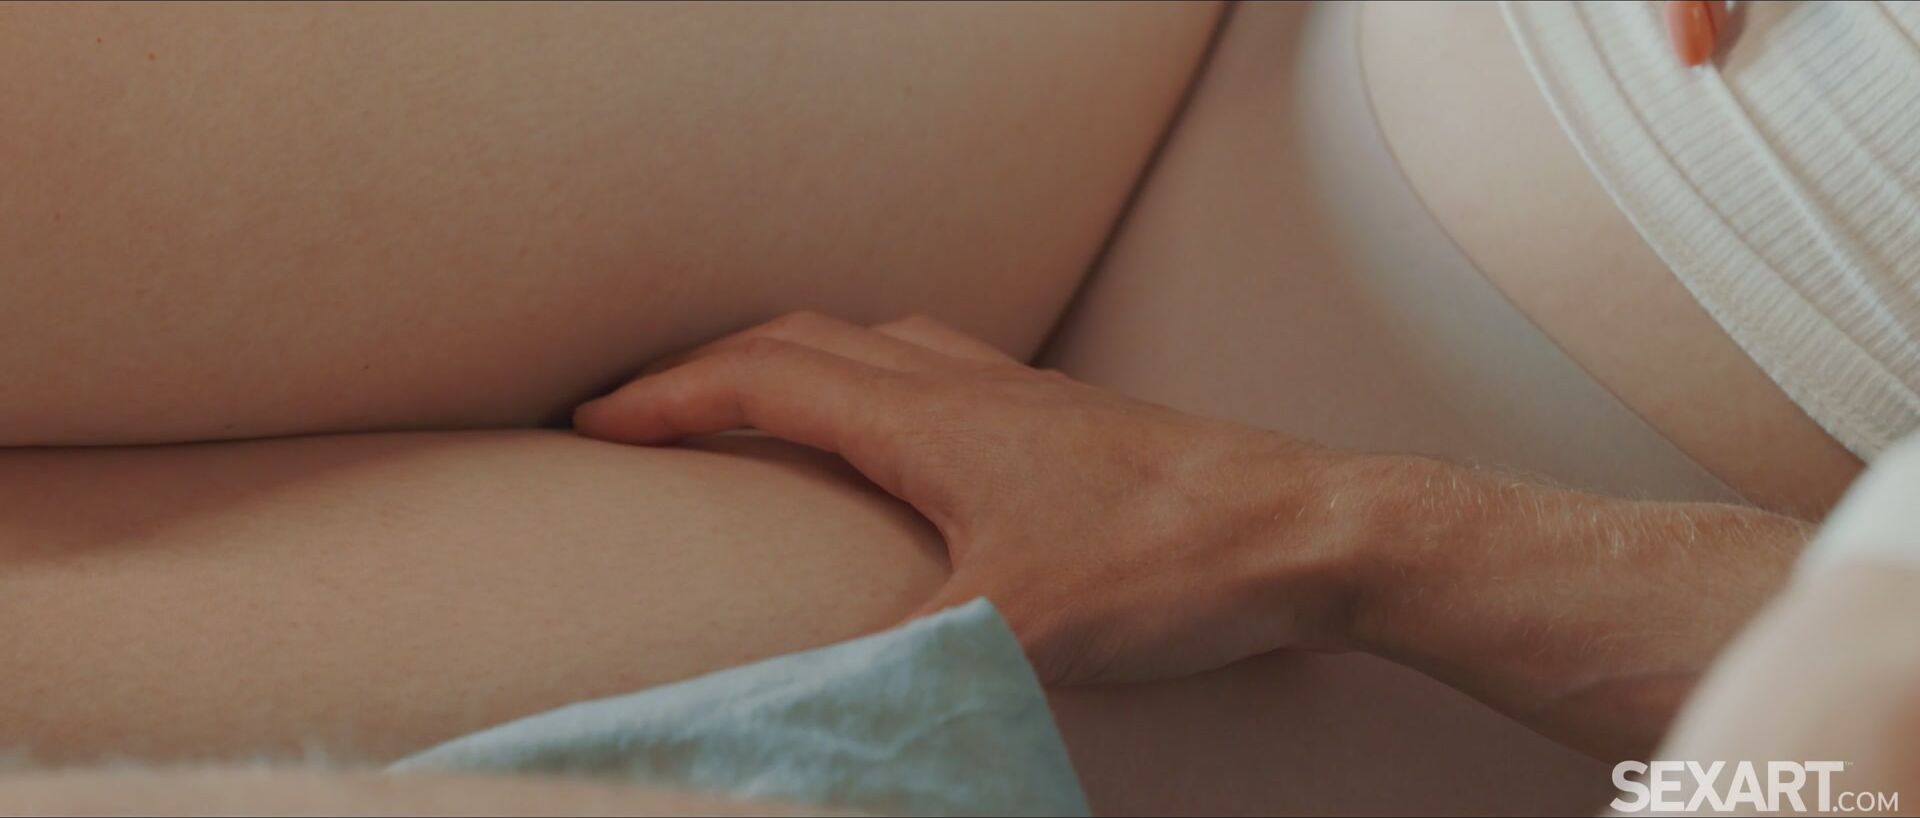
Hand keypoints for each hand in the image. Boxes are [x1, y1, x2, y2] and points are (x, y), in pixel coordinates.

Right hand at [573, 312, 1364, 684]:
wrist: (1309, 529)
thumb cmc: (1170, 566)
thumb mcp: (1016, 630)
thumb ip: (897, 660)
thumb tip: (790, 698)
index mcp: (930, 421)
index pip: (763, 382)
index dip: (666, 397)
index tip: (591, 419)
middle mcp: (967, 386)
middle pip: (803, 341)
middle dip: (707, 368)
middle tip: (643, 408)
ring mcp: (1022, 393)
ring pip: (874, 340)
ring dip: (792, 359)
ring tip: (749, 402)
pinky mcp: (1067, 417)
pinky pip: (939, 363)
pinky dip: (875, 374)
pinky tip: (902, 426)